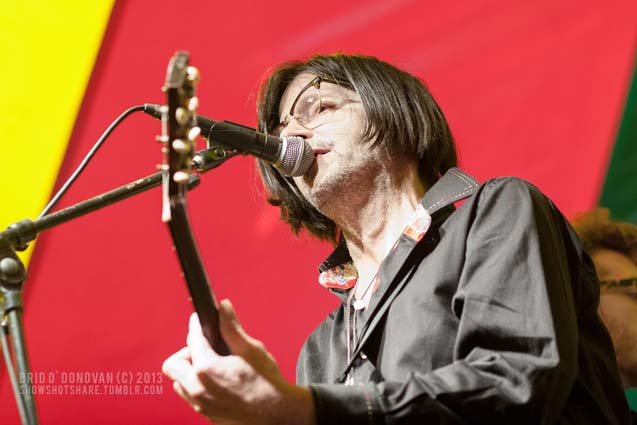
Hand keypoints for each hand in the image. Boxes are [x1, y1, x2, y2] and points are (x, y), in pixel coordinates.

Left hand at [162, 299, 315, 424]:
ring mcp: (200, 404)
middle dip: (186, 353)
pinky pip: (190, 396)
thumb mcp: (251, 349)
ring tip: (211, 366)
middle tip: (205, 349)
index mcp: (207, 369)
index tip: (198, 319)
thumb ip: (231, 328)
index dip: (196, 325)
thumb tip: (223, 307)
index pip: (192, 339)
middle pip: (173, 364)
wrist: (277, 413)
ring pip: (179, 382)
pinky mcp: (205, 414)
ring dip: (189, 371)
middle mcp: (197, 388)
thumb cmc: (266, 382)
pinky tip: (216, 381)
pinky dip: (196, 385)